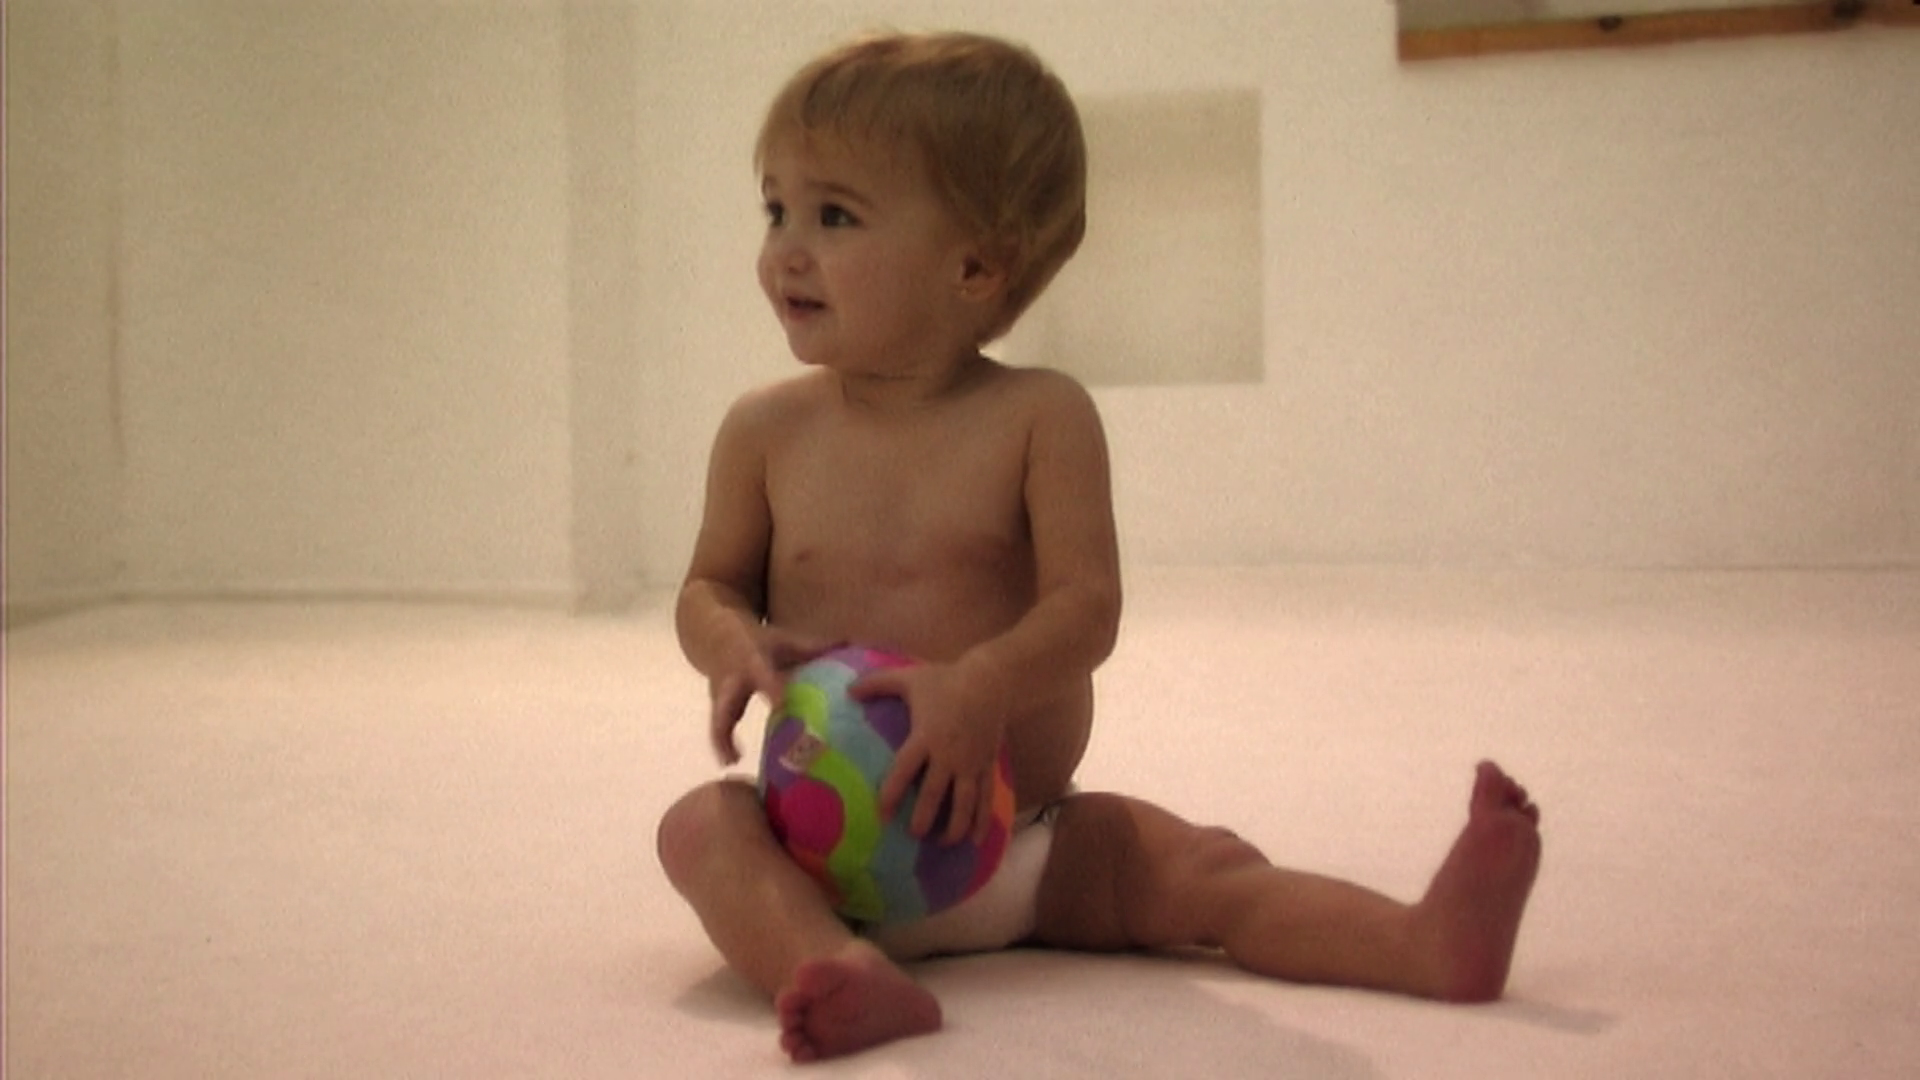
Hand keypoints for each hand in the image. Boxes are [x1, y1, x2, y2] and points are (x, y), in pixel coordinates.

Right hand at [708, 625, 838, 765]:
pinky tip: (733, 763)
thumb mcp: (783, 640)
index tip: (781, 705)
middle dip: (728, 725)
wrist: (718, 638)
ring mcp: (720, 696)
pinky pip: (718, 728)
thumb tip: (850, 646)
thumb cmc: (760, 643)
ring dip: (722, 743)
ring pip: (717, 720)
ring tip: (731, 763)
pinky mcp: (718, 708)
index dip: (771, 689)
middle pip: (725, 704)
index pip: (761, 675)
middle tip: (739, 749)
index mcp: (751, 662)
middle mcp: (732, 681)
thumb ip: (812, 648)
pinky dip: (723, 746)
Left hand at [852, 661, 1006, 845]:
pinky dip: (982, 821)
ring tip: (943, 843)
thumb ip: (876, 684)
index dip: (892, 793)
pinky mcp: (987, 765)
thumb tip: (847, 690)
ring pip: (964, 803)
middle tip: (914, 834)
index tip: (882, 814)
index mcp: (926, 736)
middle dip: (923, 819)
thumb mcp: (908, 677)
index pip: (905, 770)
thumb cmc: (945, 679)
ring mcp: (971, 763)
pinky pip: (986, 798)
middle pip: (934, 794)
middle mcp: (948, 756)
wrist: (989, 679)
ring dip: (954, 827)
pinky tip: (975, 841)